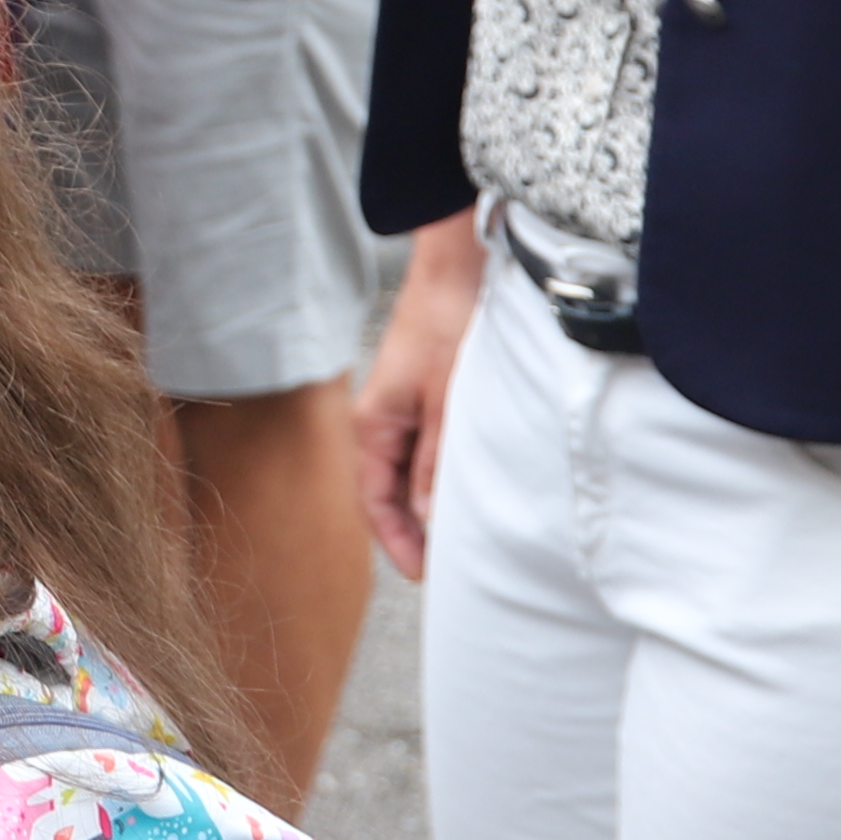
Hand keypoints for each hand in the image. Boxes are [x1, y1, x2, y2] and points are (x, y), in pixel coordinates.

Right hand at [350, 225, 477, 581]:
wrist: (456, 265)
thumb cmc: (448, 324)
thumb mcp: (448, 401)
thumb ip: (438, 461)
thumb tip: (432, 517)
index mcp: (373, 424)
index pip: (376, 501)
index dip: (398, 542)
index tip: (423, 574)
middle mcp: (380, 420)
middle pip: (390, 492)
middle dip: (414, 531)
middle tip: (450, 566)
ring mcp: (400, 407)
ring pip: (410, 471)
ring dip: (430, 502)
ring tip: (463, 534)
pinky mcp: (422, 395)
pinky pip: (425, 448)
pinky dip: (440, 473)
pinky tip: (467, 485)